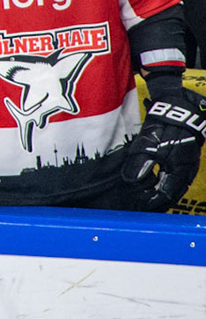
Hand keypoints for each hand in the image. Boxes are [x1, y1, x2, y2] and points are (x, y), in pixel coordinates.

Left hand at [119, 82, 205, 210]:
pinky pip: (176, 179)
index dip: (151, 203)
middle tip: (141, 209)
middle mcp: (186, 173)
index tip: (138, 208)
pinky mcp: (184, 160)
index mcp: (179, 173)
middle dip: (157, 203)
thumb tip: (131, 181)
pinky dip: (166, 185)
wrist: (181, 110)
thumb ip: (140, 164)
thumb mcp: (149, 144)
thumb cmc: (166, 127)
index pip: (165, 196)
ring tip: (147, 201)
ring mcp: (187, 167)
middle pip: (171, 195)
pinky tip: (156, 184)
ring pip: (175, 188)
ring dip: (161, 195)